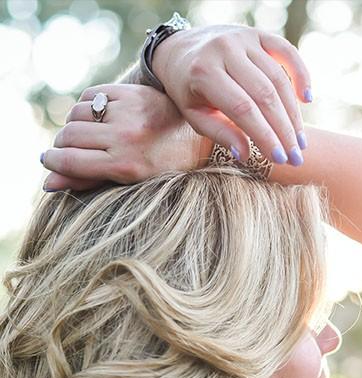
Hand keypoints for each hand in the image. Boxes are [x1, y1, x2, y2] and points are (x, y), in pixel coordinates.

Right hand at [41, 84, 204, 191]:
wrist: (195, 137)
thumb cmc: (162, 168)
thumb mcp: (129, 181)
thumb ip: (89, 180)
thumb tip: (48, 184)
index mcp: (127, 165)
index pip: (71, 160)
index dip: (52, 161)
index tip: (47, 161)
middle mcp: (126, 137)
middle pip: (69, 136)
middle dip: (61, 145)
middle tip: (65, 150)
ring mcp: (129, 112)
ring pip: (77, 113)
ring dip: (73, 124)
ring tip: (83, 134)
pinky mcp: (131, 92)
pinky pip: (91, 94)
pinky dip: (86, 106)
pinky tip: (95, 117)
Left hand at [151, 23, 311, 164]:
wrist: (180, 50)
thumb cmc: (189, 91)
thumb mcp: (195, 116)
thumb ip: (220, 134)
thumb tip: (246, 155)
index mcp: (204, 72)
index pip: (242, 109)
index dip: (264, 135)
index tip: (279, 159)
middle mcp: (224, 49)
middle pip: (264, 94)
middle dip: (283, 130)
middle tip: (295, 157)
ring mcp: (242, 38)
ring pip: (278, 78)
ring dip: (293, 113)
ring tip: (300, 141)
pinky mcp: (257, 34)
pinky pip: (286, 51)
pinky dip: (301, 73)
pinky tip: (307, 99)